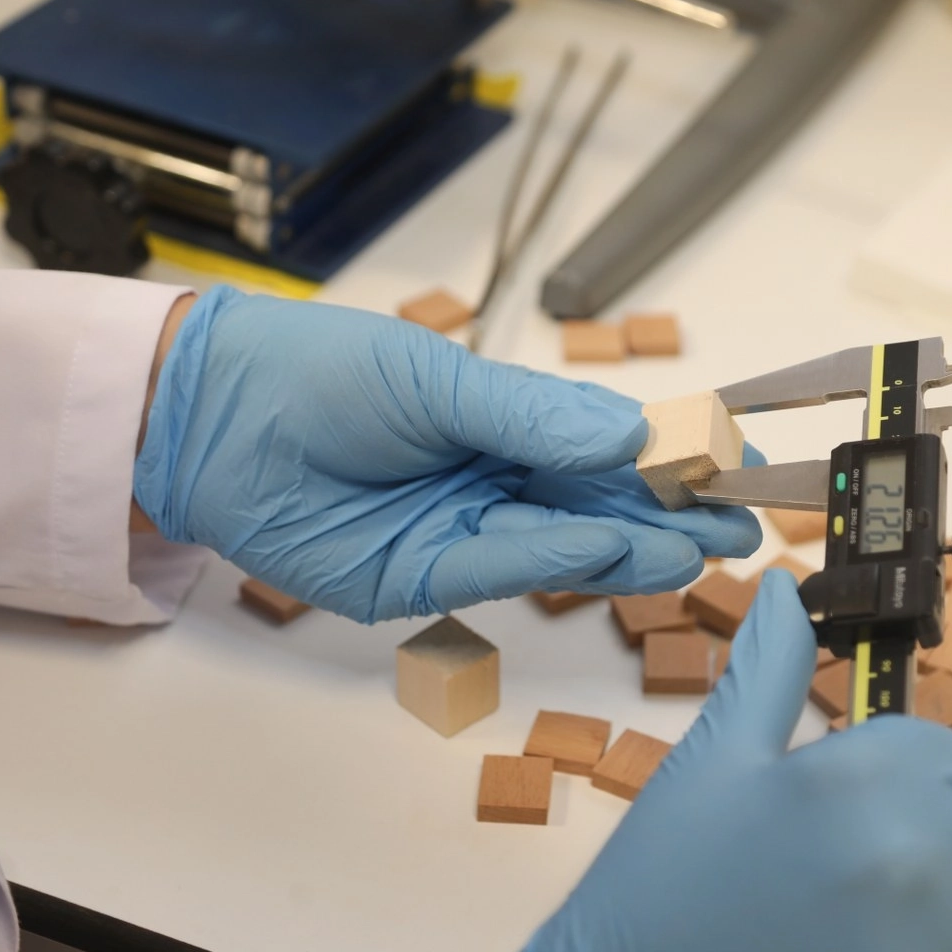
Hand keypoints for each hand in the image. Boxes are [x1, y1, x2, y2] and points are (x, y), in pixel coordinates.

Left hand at [132, 287, 759, 621]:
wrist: (212, 415)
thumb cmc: (318, 372)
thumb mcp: (436, 378)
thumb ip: (530, 416)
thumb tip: (627, 437)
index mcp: (504, 424)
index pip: (605, 450)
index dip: (668, 459)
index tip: (728, 463)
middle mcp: (491, 482)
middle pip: (597, 507)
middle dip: (670, 519)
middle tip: (740, 527)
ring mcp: (458, 534)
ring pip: (561, 547)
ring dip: (630, 550)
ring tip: (697, 547)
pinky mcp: (418, 580)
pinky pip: (499, 570)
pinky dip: (554, 562)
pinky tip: (608, 549)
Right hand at [499, 573, 951, 951]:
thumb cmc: (659, 891)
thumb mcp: (710, 766)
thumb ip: (768, 670)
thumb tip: (782, 586)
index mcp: (859, 777)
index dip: (909, 788)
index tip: (852, 821)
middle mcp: (914, 857)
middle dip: (939, 864)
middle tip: (846, 889)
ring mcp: (930, 949)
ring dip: (934, 938)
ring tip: (838, 942)